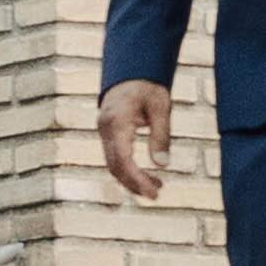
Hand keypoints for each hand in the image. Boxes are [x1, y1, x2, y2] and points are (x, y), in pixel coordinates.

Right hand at [99, 80, 172, 201]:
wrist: (131, 71)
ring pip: (112, 164)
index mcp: (118, 121)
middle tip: (157, 194)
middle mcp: (105, 128)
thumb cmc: (148, 86)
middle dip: (134, 184)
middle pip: (115, 166)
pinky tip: (145, 176)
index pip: (123, 159)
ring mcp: (103, 131)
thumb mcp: (161, 107)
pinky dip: (127, 170)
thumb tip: (162, 164)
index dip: (137, 179)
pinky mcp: (106, 134)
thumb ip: (161, 135)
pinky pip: (113, 158)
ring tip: (156, 187)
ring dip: (131, 179)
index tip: (153, 192)